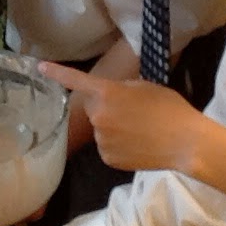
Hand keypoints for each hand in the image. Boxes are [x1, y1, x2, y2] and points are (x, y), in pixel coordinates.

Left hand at [42, 62, 201, 172]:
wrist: (185, 143)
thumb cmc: (169, 108)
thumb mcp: (145, 86)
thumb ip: (121, 89)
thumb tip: (110, 97)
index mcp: (107, 93)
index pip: (76, 80)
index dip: (57, 72)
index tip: (39, 66)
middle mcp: (98, 116)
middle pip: (93, 107)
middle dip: (105, 105)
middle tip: (132, 110)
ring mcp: (101, 140)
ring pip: (101, 128)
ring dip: (113, 126)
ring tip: (140, 130)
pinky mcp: (107, 158)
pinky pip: (107, 146)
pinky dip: (118, 145)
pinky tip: (138, 145)